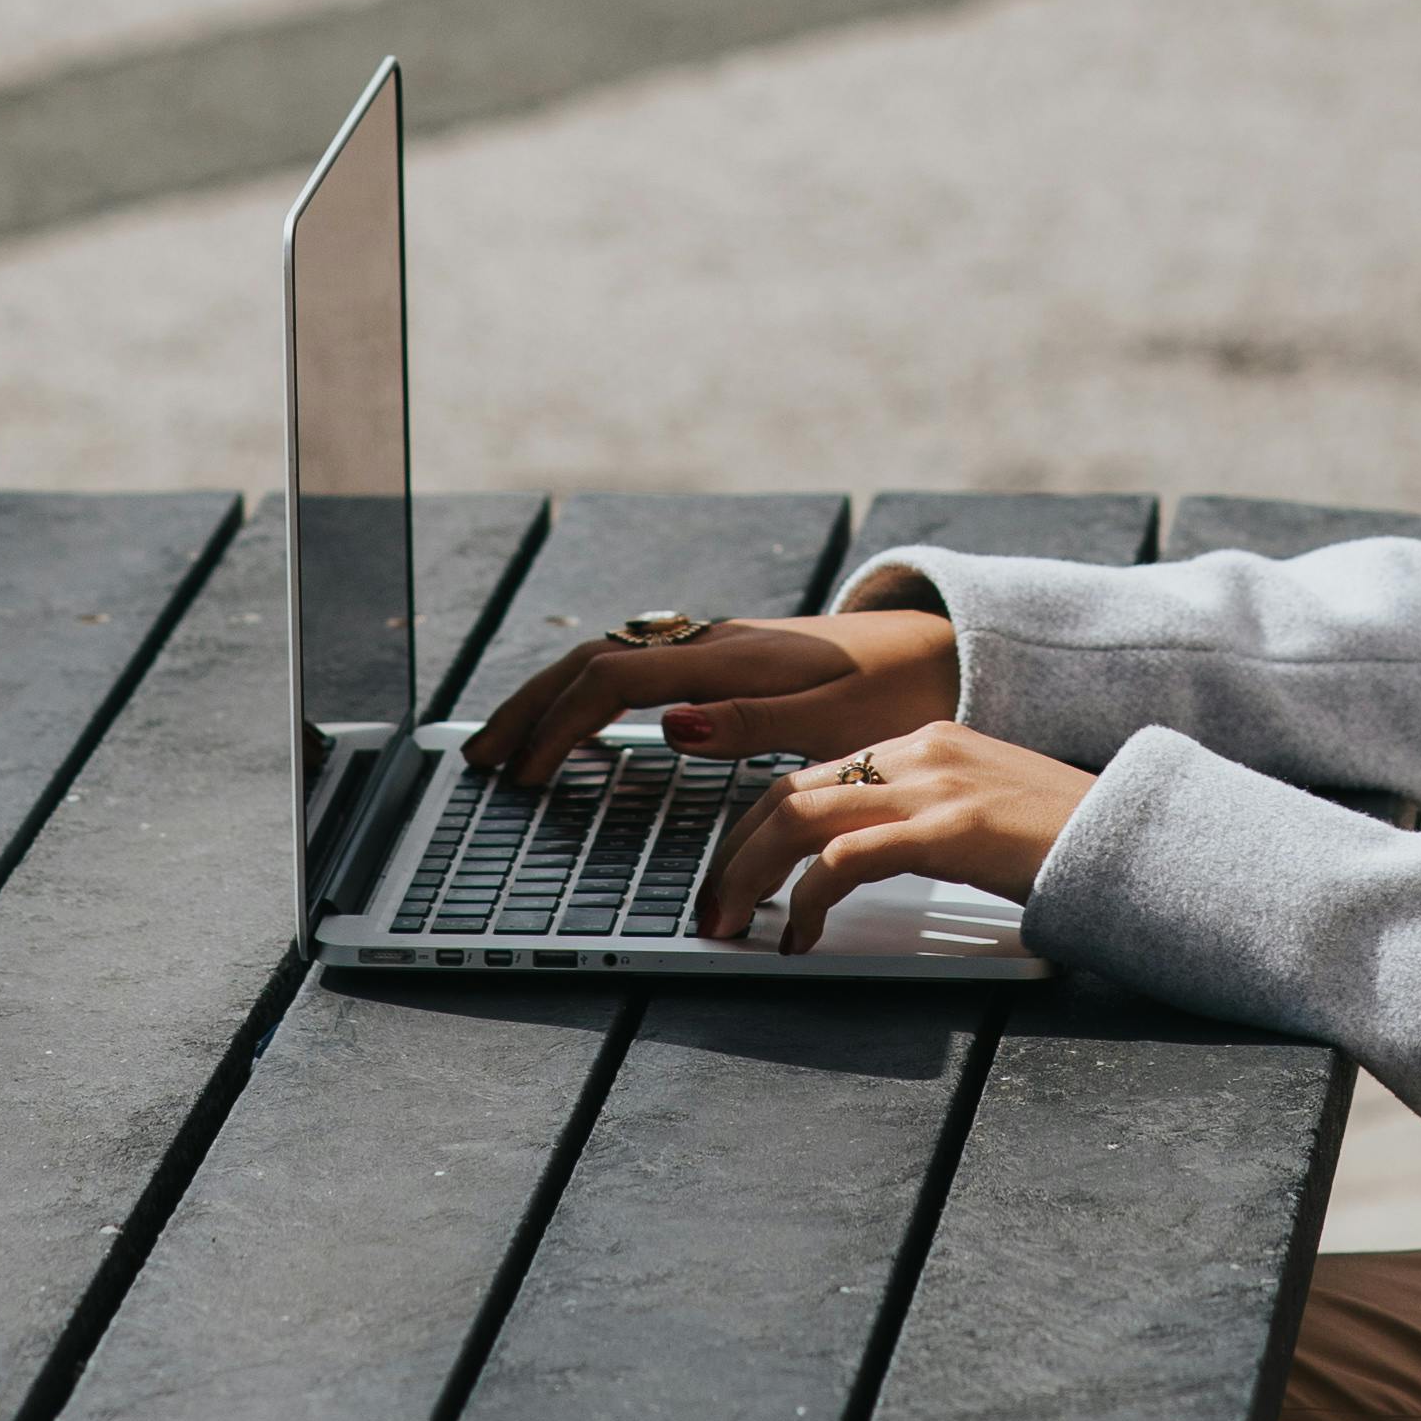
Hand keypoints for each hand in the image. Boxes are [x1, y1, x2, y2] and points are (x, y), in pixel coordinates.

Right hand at [461, 605, 959, 793]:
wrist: (942, 650)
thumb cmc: (896, 696)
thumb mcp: (833, 721)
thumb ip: (750, 723)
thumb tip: (668, 722)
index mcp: (727, 658)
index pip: (613, 683)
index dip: (559, 728)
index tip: (522, 777)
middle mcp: (710, 642)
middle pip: (592, 662)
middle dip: (528, 708)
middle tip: (478, 759)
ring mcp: (714, 646)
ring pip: (608, 659)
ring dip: (550, 697)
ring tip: (507, 744)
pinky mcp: (725, 658)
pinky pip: (634, 667)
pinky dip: (588, 692)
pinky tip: (578, 723)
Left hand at [700, 721, 1096, 954]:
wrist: (1132, 836)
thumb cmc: (1062, 839)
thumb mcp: (978, 812)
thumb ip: (919, 820)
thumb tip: (853, 863)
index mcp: (921, 742)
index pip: (810, 776)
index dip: (754, 830)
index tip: (730, 876)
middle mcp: (917, 750)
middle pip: (788, 793)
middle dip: (733, 854)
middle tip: (710, 909)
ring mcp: (932, 785)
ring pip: (799, 819)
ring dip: (750, 876)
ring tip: (732, 924)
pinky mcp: (948, 828)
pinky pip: (847, 861)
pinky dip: (809, 902)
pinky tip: (802, 938)